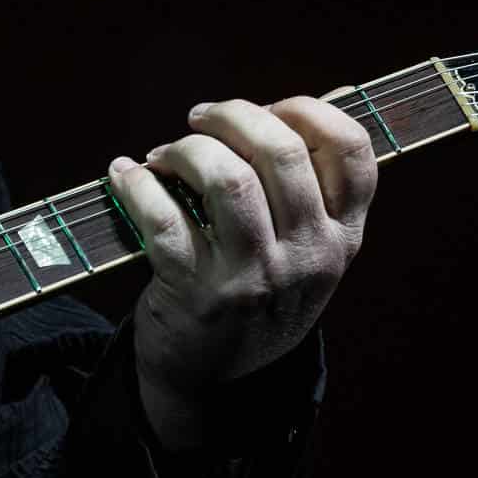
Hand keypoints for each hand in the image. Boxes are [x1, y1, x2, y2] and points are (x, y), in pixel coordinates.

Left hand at [106, 97, 375, 440]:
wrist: (214, 382)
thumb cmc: (259, 295)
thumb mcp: (307, 249)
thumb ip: (318, 180)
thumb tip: (336, 95)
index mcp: (343, 236)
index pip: (352, 151)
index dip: (308, 111)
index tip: (268, 108)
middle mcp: (308, 256)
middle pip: (280, 152)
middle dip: (232, 116)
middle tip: (200, 118)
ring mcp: (255, 277)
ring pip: (226, 179)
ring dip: (186, 149)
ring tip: (166, 155)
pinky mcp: (199, 293)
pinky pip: (163, 219)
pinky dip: (136, 186)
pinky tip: (125, 176)